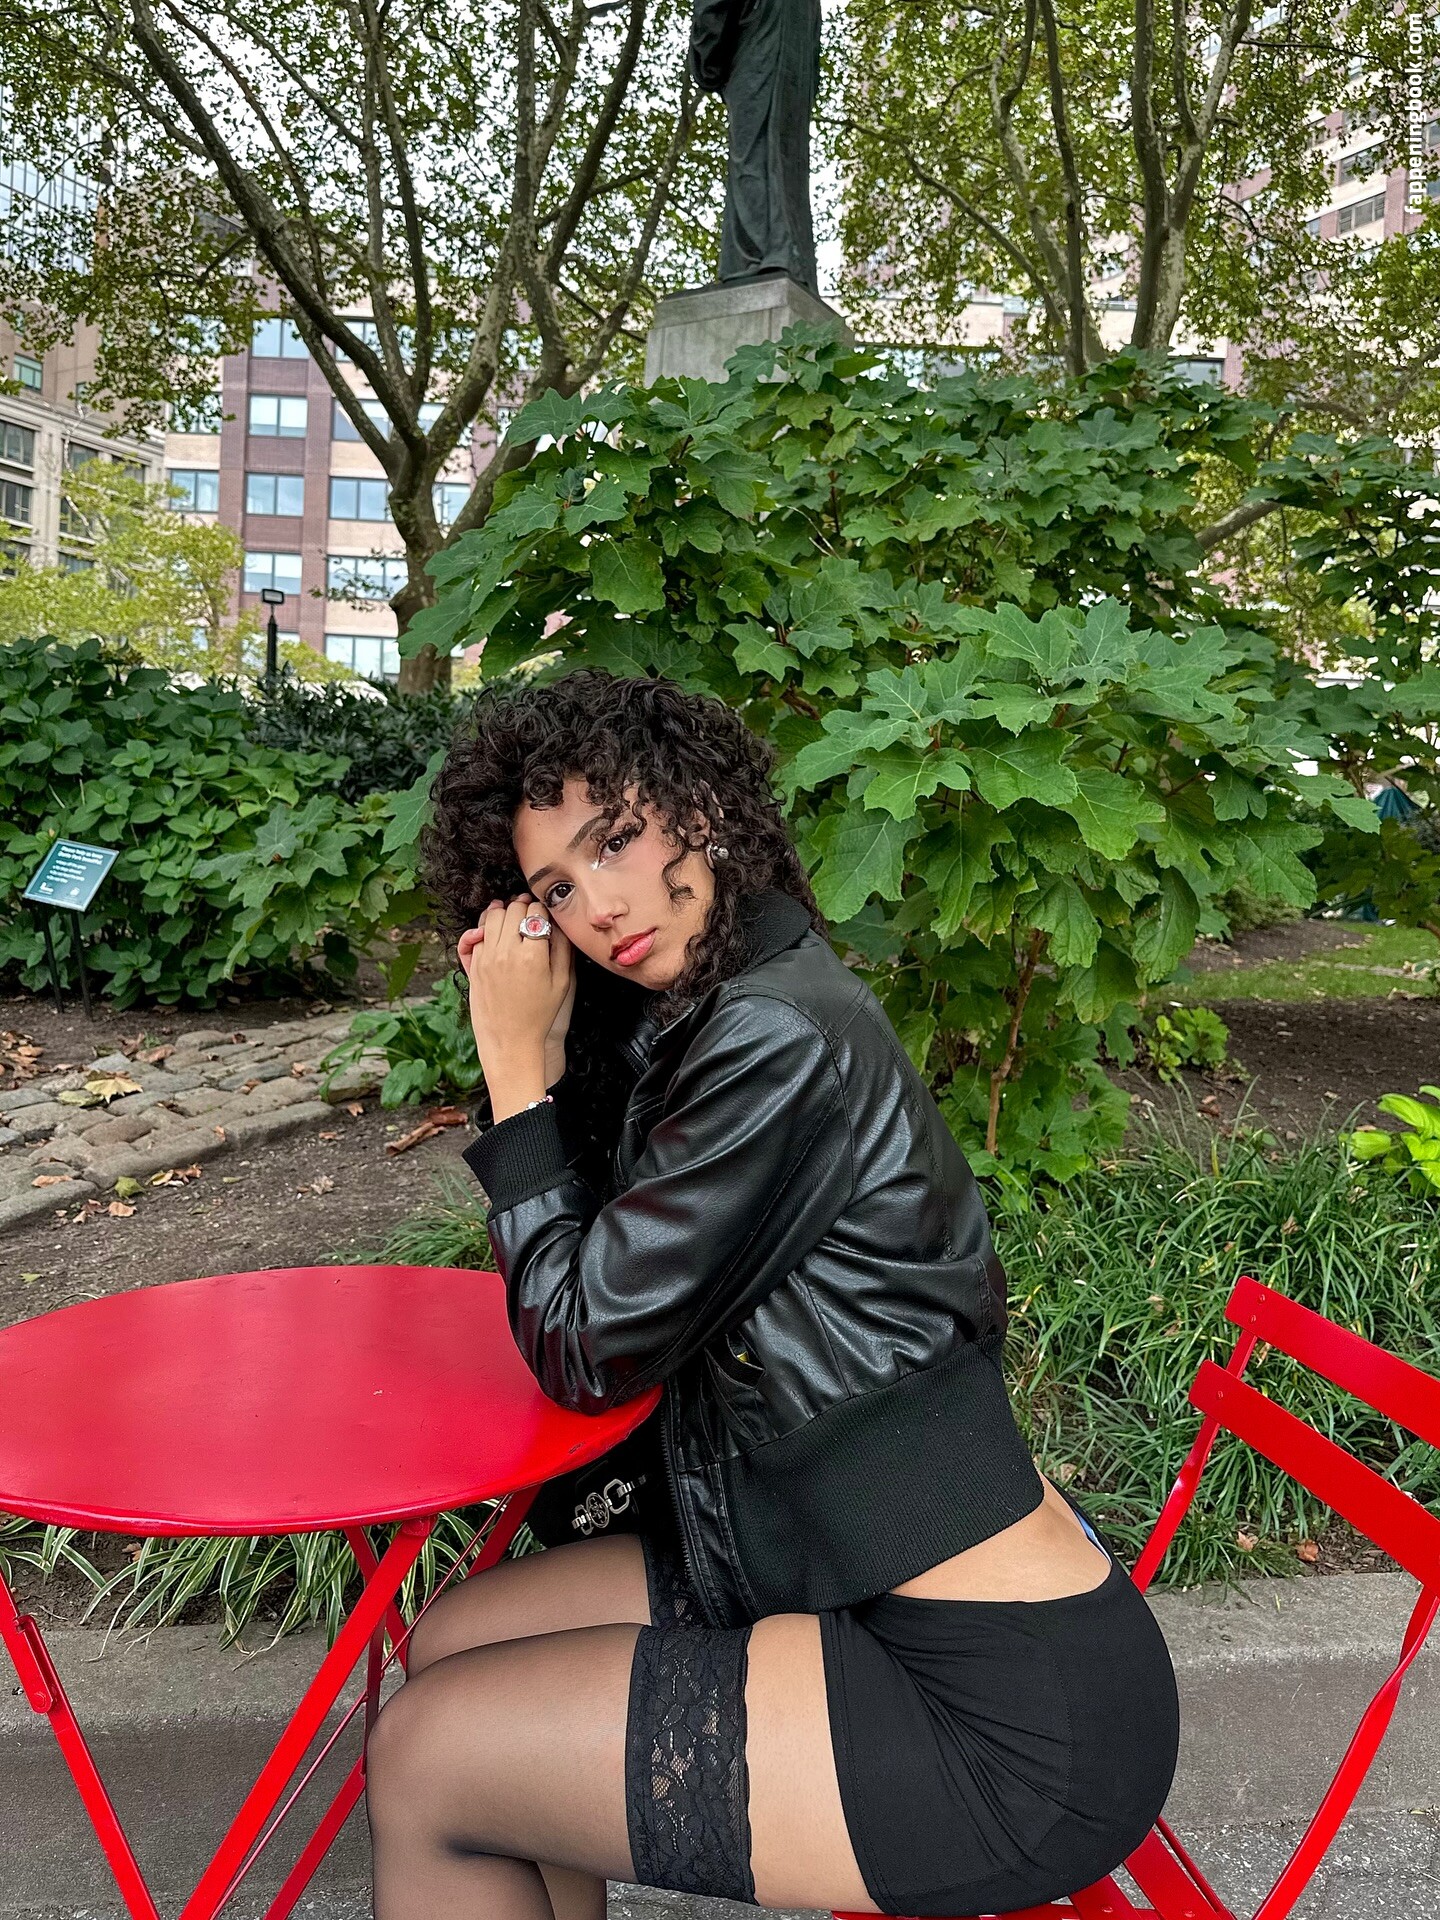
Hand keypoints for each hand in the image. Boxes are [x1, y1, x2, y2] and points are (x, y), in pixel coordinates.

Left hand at [458, 896, 573, 1120]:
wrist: (510, 1041)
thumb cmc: (540, 1015)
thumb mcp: (563, 982)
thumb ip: (563, 948)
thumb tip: (559, 922)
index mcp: (533, 955)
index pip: (537, 912)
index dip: (543, 909)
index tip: (546, 915)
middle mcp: (507, 952)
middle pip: (514, 908)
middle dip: (524, 906)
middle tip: (531, 914)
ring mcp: (487, 957)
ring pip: (493, 915)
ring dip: (504, 912)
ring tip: (513, 919)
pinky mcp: (474, 965)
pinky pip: (477, 933)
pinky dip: (487, 927)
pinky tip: (496, 933)